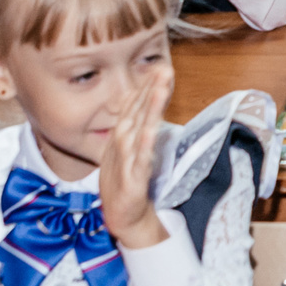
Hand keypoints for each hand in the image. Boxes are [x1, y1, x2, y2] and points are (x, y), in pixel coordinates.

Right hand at [98, 64, 172, 252]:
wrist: (124, 217)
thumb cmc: (127, 181)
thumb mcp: (131, 148)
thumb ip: (137, 123)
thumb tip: (143, 99)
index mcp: (123, 135)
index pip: (136, 106)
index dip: (148, 87)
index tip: (161, 68)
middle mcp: (122, 144)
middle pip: (137, 112)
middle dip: (150, 90)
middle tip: (163, 69)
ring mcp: (126, 161)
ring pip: (138, 130)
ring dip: (147, 109)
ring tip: (159, 90)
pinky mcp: (131, 180)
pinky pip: (139, 160)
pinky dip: (144, 144)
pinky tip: (151, 130)